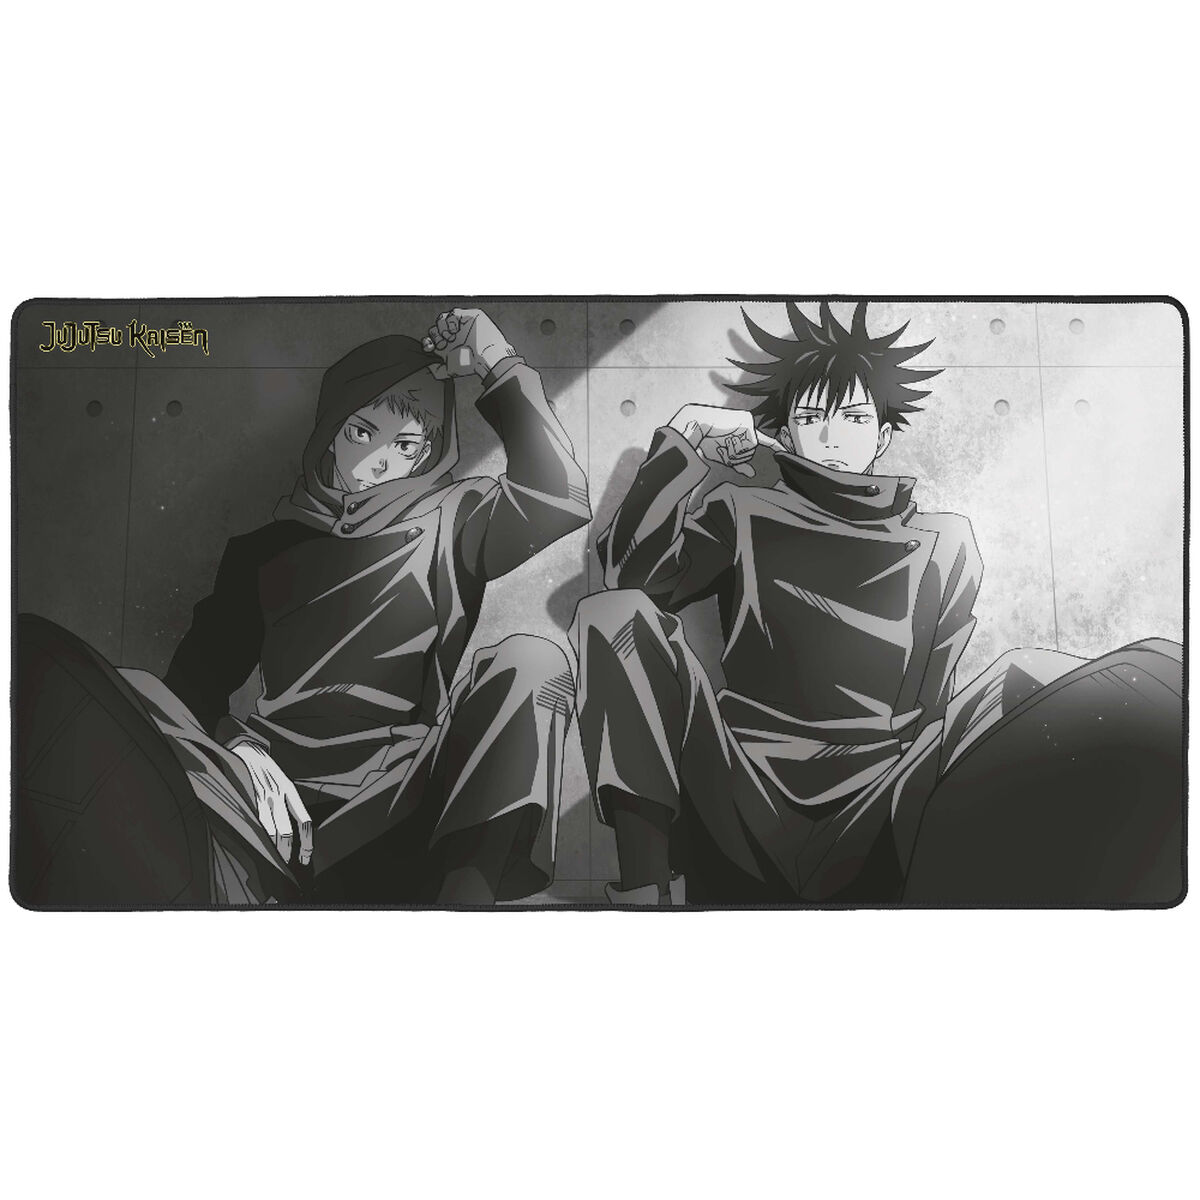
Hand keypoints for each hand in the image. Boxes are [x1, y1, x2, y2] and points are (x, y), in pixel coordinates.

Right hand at [230, 742, 312, 865]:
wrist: (246, 749)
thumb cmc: (264, 770)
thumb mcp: (280, 782)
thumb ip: (284, 804)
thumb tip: (288, 833)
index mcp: (290, 791)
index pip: (305, 821)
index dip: (307, 842)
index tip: (305, 857)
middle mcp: (279, 794)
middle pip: (286, 831)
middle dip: (287, 852)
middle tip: (287, 864)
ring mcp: (262, 797)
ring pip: (269, 830)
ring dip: (272, 848)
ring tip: (273, 861)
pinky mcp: (247, 797)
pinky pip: (254, 823)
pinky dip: (258, 837)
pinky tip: (258, 846)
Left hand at [422, 308, 514, 379]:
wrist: (487, 358)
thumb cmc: (472, 366)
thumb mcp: (450, 371)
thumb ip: (437, 370)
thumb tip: (428, 366)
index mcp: (448, 346)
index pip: (431, 339)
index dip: (427, 341)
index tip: (430, 346)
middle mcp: (453, 336)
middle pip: (435, 328)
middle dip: (436, 336)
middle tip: (443, 343)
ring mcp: (460, 326)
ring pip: (442, 319)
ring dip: (443, 328)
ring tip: (451, 337)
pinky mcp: (468, 317)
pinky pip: (454, 313)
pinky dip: (452, 321)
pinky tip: (456, 330)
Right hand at [667, 404, 782, 476]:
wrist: (697, 425)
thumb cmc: (707, 440)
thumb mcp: (725, 456)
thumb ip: (739, 464)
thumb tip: (751, 474)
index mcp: (746, 433)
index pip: (766, 441)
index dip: (777, 446)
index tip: (787, 451)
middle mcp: (749, 427)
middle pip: (751, 451)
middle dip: (736, 455)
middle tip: (720, 446)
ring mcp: (749, 423)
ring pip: (748, 448)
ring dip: (733, 451)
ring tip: (720, 440)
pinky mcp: (747, 421)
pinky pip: (746, 441)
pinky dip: (734, 445)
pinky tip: (724, 436)